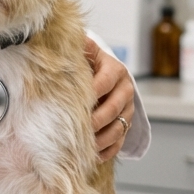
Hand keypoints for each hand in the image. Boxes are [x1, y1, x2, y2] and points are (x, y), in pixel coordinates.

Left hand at [84, 37, 134, 161]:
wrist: (104, 73)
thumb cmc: (89, 63)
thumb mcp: (86, 51)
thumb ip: (79, 46)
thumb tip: (65, 39)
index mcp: (115, 70)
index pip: (104, 82)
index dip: (91, 93)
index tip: (75, 103)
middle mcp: (125, 90)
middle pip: (113, 109)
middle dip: (96, 120)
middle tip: (79, 128)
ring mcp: (128, 109)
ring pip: (118, 128)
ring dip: (102, 139)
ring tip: (85, 145)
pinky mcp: (127, 125)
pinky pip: (120, 142)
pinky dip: (108, 150)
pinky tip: (93, 155)